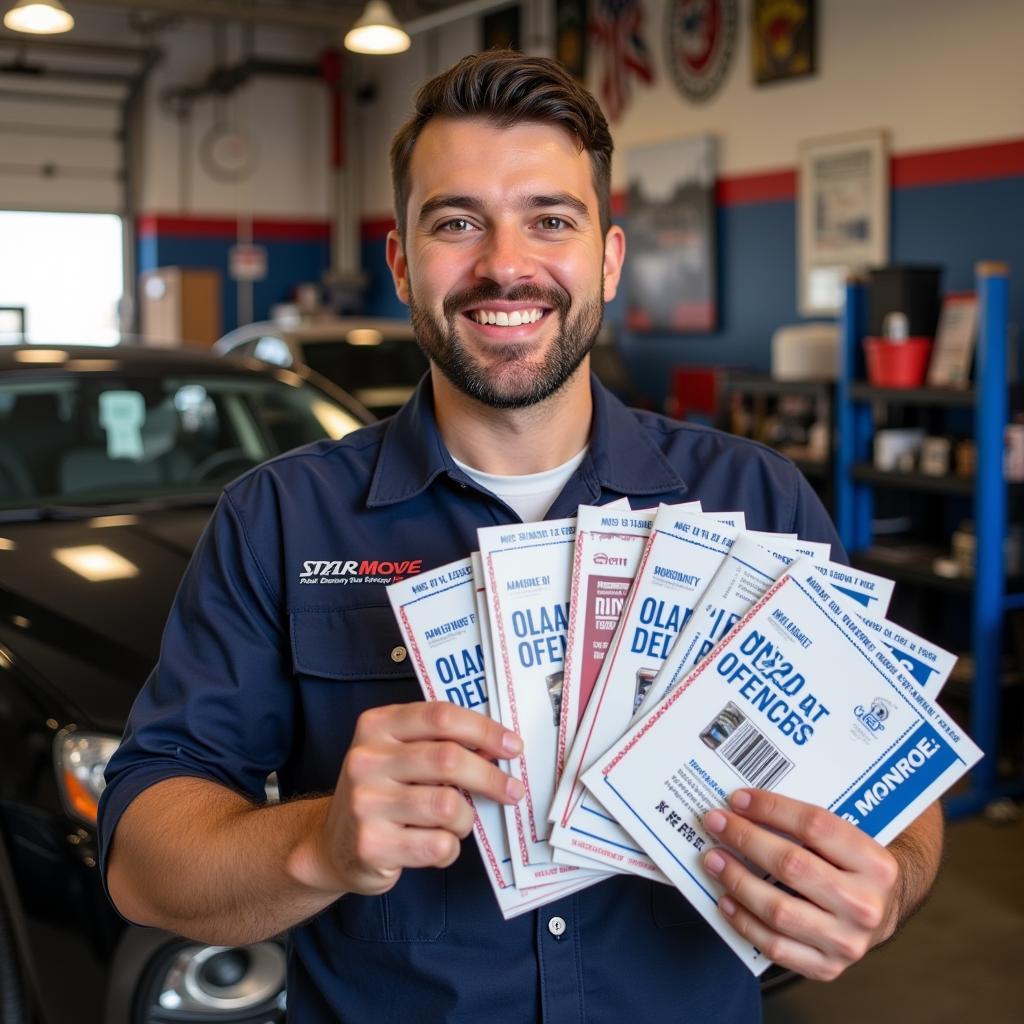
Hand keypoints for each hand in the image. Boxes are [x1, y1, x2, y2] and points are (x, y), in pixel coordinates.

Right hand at [310, 702, 523, 896]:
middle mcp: (366, 760)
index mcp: (376, 726)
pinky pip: (437, 845)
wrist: (333, 846)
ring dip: (466, 818)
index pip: (440, 717)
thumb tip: (497, 748)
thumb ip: (440, 745)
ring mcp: (365, 803)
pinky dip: (449, 848)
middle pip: (448, 760)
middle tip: (512, 790)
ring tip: (458, 822)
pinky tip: (436, 844)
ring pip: (447, 805)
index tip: (513, 746)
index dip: (484, 730)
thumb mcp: (399, 755)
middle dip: (490, 777)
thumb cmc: (382, 793)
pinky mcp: (371, 845)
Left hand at [701, 789, 899, 980]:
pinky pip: (775, 946)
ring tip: (713, 860)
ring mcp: (846, 941)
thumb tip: (747, 805)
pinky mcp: (826, 968)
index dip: (771, 808)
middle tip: (716, 823)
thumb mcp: (848, 841)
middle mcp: (864, 905)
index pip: (815, 826)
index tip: (738, 799)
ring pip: (778, 909)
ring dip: (737, 880)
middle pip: (792, 865)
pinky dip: (744, 922)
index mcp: (875, 863)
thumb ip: (809, 825)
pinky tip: (726, 900)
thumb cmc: (854, 868)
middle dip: (745, 839)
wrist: (883, 913)